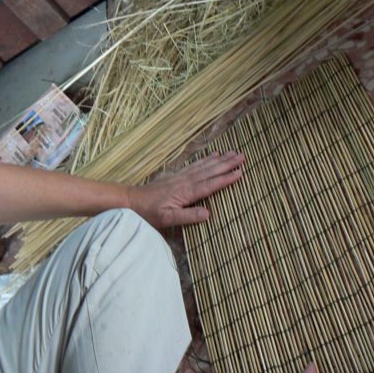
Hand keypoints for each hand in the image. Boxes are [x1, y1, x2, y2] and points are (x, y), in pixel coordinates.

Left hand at [127, 151, 242, 228]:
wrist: (131, 201)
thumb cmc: (148, 212)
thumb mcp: (167, 219)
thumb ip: (188, 216)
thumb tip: (208, 213)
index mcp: (186, 192)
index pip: (210, 184)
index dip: (225, 179)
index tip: (240, 172)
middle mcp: (185, 181)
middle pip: (210, 171)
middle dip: (226, 164)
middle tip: (242, 156)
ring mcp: (180, 177)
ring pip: (203, 166)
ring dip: (219, 160)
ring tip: (232, 153)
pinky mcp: (175, 176)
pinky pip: (194, 165)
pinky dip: (205, 160)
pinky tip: (211, 156)